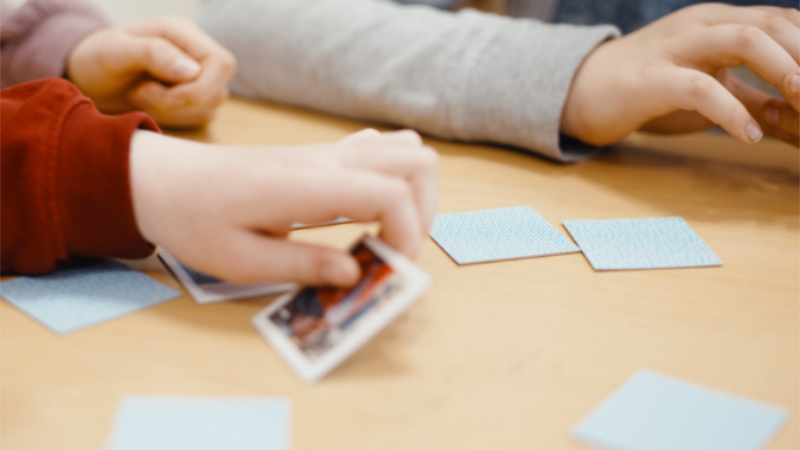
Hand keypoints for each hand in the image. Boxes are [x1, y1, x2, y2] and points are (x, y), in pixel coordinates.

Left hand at [67, 17, 235, 127]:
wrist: (87, 78)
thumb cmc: (97, 58)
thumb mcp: (116, 51)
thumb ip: (154, 54)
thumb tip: (193, 71)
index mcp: (183, 34)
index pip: (221, 63)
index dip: (201, 87)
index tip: (169, 98)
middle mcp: (196, 55)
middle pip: (219, 89)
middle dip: (183, 102)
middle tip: (143, 93)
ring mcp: (197, 79)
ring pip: (210, 106)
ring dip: (174, 111)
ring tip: (141, 95)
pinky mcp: (193, 100)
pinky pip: (200, 117)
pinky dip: (175, 119)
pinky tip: (150, 105)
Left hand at [129, 129, 437, 285]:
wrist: (162, 180)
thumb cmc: (194, 219)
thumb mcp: (241, 261)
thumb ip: (304, 266)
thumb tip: (356, 276)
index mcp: (308, 185)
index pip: (392, 193)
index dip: (410, 233)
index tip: (392, 266)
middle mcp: (326, 160)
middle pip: (416, 160)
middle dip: (425, 211)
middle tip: (397, 250)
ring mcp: (325, 152)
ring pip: (404, 148)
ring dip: (413, 191)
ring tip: (388, 231)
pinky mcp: (320, 154)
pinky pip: (378, 148)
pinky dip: (392, 176)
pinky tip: (367, 207)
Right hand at [561, 4, 799, 146]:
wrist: (581, 92)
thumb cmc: (648, 91)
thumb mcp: (709, 92)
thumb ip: (752, 102)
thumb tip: (797, 121)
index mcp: (717, 22)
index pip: (783, 21)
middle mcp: (701, 25)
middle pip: (770, 24)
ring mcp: (674, 48)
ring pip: (741, 40)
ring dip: (782, 68)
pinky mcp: (651, 80)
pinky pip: (699, 88)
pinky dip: (731, 112)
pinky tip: (749, 136)